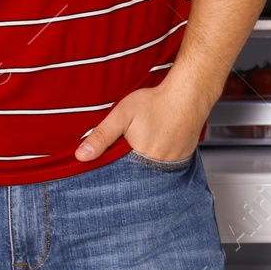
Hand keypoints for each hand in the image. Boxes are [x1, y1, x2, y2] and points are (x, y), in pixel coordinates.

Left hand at [75, 84, 205, 162]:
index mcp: (140, 159)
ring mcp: (173, 163)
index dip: (114, 169)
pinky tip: (160, 142)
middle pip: (138, 174)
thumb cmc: (155, 102)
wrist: (188, 94)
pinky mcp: (184, 158)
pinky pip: (168, 164)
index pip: (121, 175)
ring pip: (153, 170)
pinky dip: (162, 157)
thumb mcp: (122, 115)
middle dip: (130, 166)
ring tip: (147, 142)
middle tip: (132, 146)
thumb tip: (81, 156)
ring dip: (146, 162)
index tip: (111, 162)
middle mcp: (158, 167)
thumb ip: (101, 136)